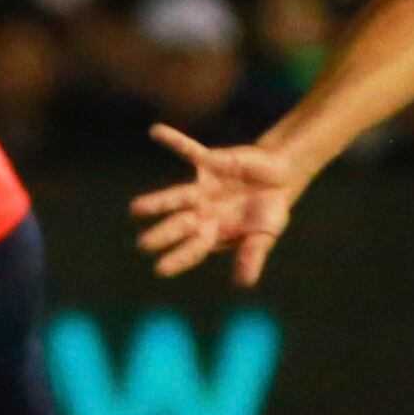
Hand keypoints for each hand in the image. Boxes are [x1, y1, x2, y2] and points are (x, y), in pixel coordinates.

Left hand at [132, 123, 300, 284]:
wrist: (279, 178)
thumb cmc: (268, 212)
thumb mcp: (265, 236)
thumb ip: (252, 256)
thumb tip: (243, 283)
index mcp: (213, 232)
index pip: (192, 249)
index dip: (178, 258)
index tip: (160, 269)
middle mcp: (202, 212)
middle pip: (178, 225)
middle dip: (162, 234)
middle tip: (142, 245)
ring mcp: (202, 188)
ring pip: (176, 196)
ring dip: (156, 202)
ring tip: (134, 210)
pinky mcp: (209, 162)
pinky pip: (189, 150)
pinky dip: (173, 140)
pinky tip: (154, 131)